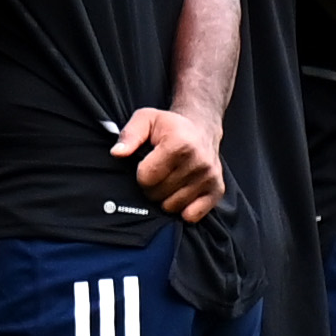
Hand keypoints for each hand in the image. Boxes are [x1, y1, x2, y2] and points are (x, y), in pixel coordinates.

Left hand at [111, 105, 224, 222]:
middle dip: (151, 186)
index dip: (140, 174)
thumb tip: (117, 153)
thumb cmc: (169, 127)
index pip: (146, 177)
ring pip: (172, 206)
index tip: (146, 164)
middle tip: (158, 173)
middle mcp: (198, 162)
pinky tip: (181, 193)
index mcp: (179, 144)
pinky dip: (183, 209)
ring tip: (169, 180)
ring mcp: (209, 178)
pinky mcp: (217, 190)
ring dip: (165, 198)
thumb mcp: (145, 120)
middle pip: (158, 194)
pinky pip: (192, 215)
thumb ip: (129, 135)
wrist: (201, 129)